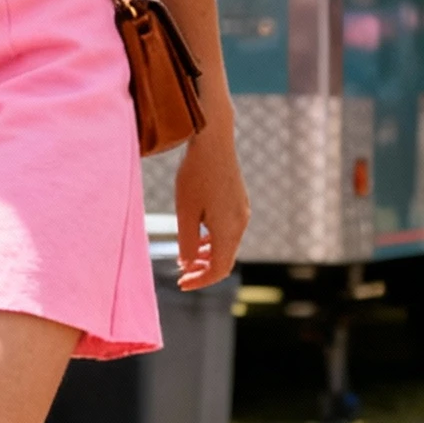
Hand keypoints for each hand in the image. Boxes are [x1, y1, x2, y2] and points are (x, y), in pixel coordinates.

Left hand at [174, 114, 247, 290]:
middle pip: (226, 260)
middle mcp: (240, 223)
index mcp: (228, 229)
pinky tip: (198, 237)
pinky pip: (229, 230)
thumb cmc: (195, 174)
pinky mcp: (239, 201)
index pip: (219, 269)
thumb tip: (188, 264)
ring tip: (187, 258)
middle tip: (182, 273)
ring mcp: (242, 211)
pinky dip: (214, 240)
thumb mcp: (185, 211)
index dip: (200, 281)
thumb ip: (187, 241)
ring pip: (228, 245)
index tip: (181, 283)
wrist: (213, 139)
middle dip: (204, 270)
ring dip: (209, 255)